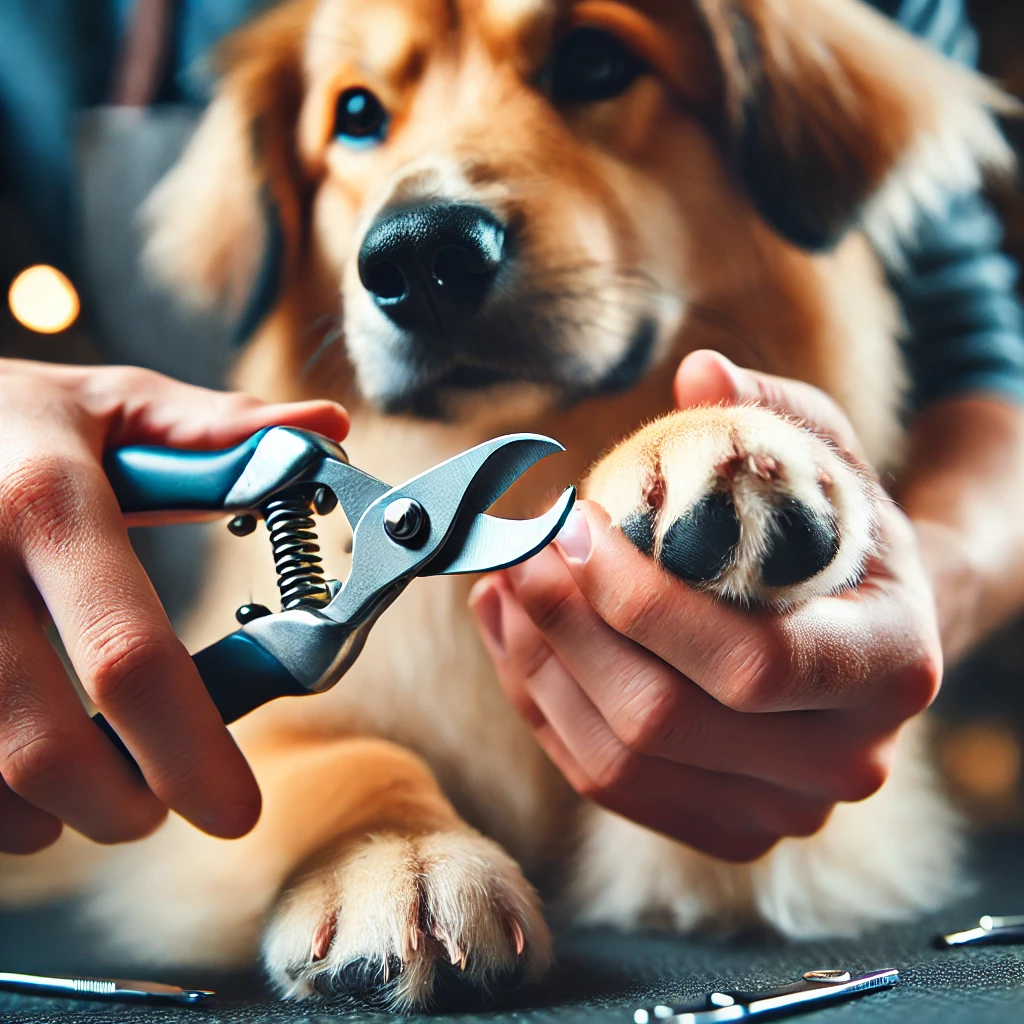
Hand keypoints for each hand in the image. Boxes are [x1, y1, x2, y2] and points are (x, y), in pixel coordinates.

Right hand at [0, 359, 347, 853]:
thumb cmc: (19, 421)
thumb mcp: (116, 403)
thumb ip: (219, 426)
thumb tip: (327, 427)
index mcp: (48, 502)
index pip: (129, 654)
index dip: (189, 748)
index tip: (236, 808)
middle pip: (43, 747)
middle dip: (124, 806)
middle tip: (163, 806)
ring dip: (55, 812)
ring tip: (102, 790)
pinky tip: (25, 779)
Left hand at [470, 352, 941, 860]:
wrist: (869, 631)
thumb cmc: (844, 535)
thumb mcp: (827, 459)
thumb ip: (770, 411)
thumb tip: (699, 372)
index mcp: (886, 665)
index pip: (748, 663)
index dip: (639, 602)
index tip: (572, 527)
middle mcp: (844, 758)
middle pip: (660, 720)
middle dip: (564, 627)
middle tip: (515, 552)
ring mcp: (782, 808)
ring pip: (616, 762)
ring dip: (535, 669)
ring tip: (499, 588)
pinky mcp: (727, 826)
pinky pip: (608, 783)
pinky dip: (545, 710)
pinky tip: (514, 640)